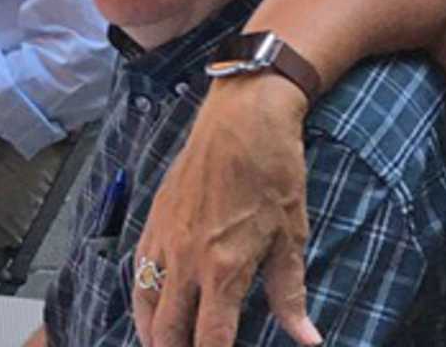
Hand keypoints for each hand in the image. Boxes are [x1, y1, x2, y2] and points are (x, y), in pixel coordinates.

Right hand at [131, 78, 318, 346]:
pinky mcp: (154, 219)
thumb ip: (290, 294)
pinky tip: (149, 305)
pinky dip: (141, 297)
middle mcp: (186, 259)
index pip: (212, 336)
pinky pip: (138, 270)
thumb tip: (307, 338)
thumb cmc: (272, 173)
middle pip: (168, 328)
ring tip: (160, 346)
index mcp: (224, 268)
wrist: (240, 121)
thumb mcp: (291, 237)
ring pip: (145, 302)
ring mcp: (164, 238)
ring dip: (151, 332)